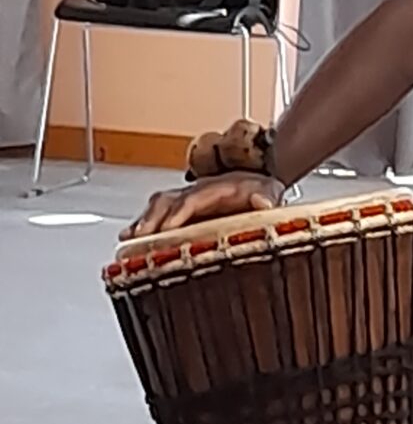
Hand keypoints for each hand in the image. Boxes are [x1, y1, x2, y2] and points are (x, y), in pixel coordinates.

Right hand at [120, 172, 285, 240]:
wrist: (259, 181)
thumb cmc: (262, 190)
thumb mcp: (271, 190)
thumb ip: (267, 196)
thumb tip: (263, 201)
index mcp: (216, 189)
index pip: (191, 200)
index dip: (178, 214)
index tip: (167, 229)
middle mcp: (197, 192)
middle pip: (167, 202)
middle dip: (152, 220)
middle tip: (140, 239)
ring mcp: (188, 199)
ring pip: (158, 206)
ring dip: (143, 222)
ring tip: (129, 241)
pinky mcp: (183, 209)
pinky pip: (158, 214)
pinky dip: (143, 225)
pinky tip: (130, 239)